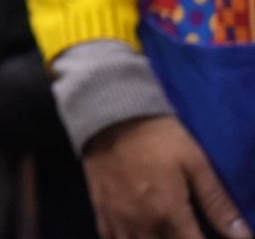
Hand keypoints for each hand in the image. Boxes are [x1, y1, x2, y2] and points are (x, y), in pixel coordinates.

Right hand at [82, 115, 250, 238]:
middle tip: (186, 229)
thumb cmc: (158, 137)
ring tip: (166, 232)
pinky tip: (137, 236)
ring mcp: (118, 220)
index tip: (207, 236)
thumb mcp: (195, 162)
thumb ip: (218, 202)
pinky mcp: (101, 212)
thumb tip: (244, 236)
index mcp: (169, 214)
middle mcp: (143, 224)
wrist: (108, 115)